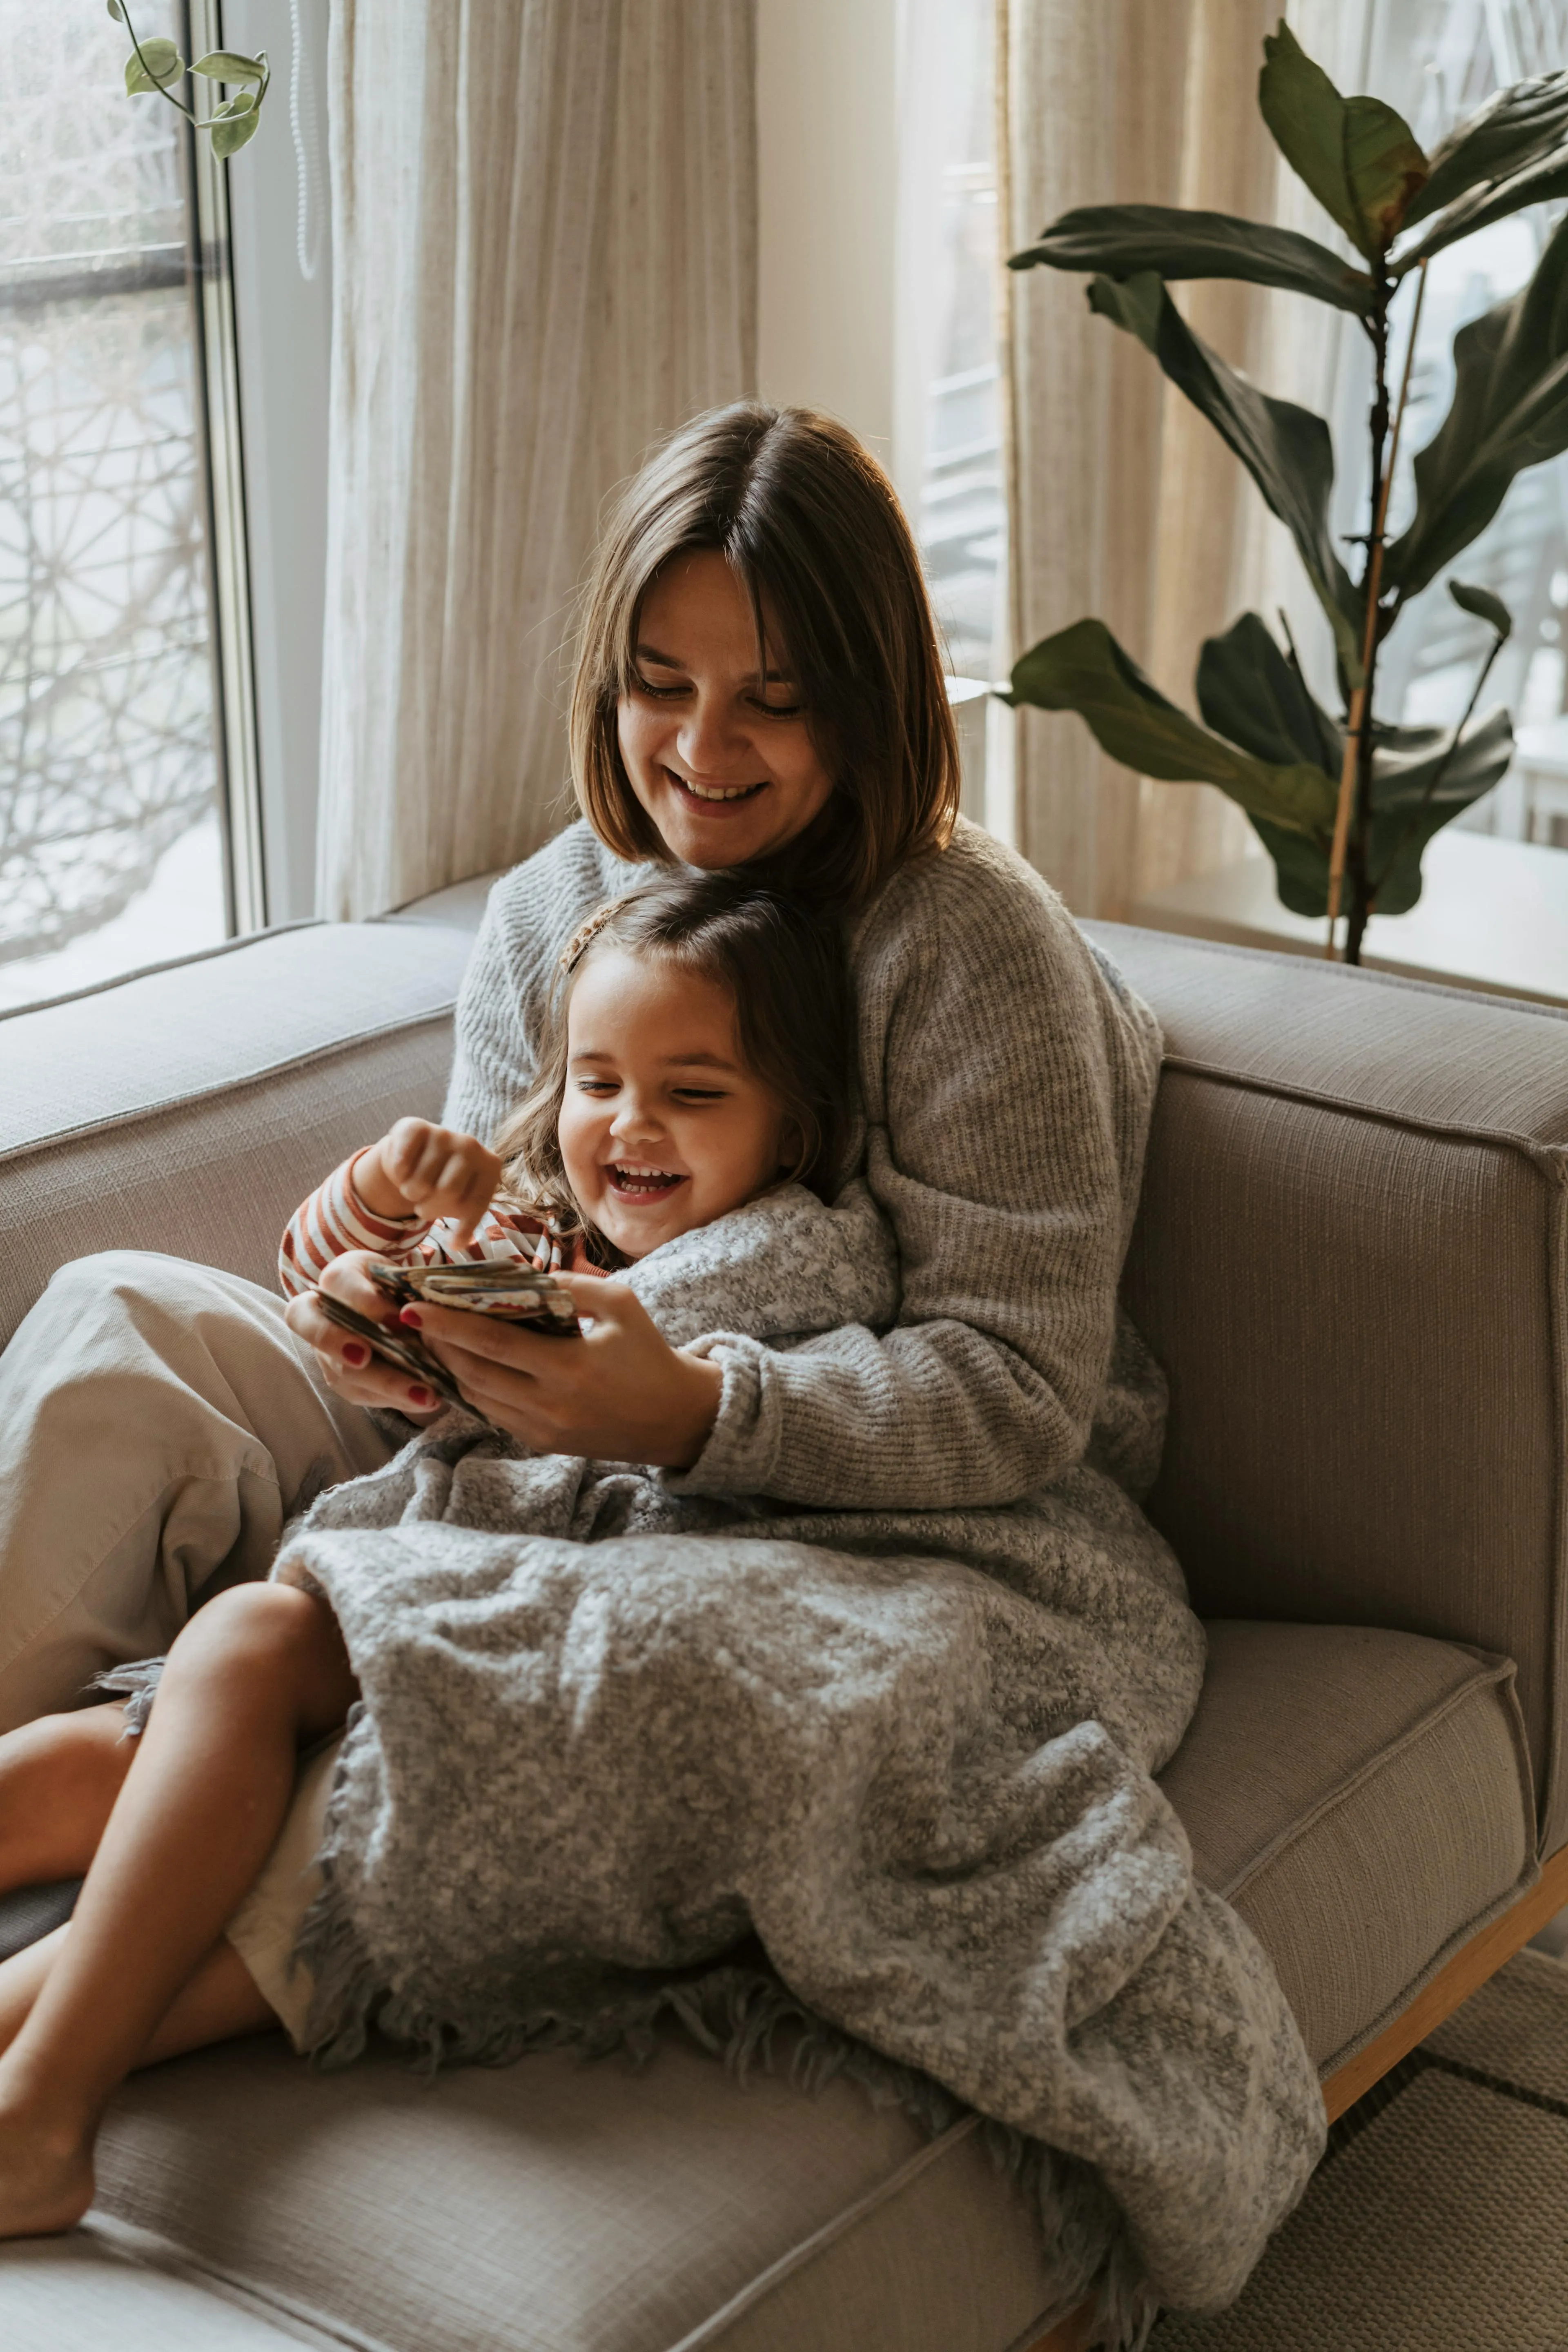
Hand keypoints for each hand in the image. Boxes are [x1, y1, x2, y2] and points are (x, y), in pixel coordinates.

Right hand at [284, 1250, 443, 1418]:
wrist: (398, 1309)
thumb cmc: (401, 1287)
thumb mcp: (406, 1280)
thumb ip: (408, 1294)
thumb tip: (416, 1320)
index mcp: (340, 1277)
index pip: (339, 1283)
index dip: (364, 1301)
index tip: (398, 1319)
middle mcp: (321, 1313)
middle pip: (319, 1331)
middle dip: (340, 1344)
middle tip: (365, 1357)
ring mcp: (325, 1350)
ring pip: (341, 1370)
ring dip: (382, 1384)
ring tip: (423, 1394)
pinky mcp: (339, 1377)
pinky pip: (357, 1392)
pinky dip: (390, 1398)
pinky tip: (421, 1400)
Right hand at [355, 1118, 502, 1243]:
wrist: (416, 1154)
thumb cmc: (445, 1182)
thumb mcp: (463, 1200)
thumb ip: (466, 1220)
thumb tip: (458, 1243)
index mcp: (490, 1166)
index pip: (474, 1205)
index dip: (461, 1228)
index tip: (454, 1242)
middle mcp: (471, 1145)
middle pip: (446, 1192)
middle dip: (429, 1208)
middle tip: (424, 1205)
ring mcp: (444, 1133)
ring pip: (420, 1182)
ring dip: (410, 1192)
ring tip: (414, 1187)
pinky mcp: (416, 1127)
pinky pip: (402, 1163)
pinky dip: (398, 1174)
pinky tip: (403, 1170)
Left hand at [404, 1272, 723, 1466]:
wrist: (676, 1417)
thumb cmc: (649, 1353)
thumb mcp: (620, 1303)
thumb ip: (570, 1286)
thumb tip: (519, 1276)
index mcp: (569, 1367)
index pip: (491, 1343)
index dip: (447, 1325)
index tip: (413, 1307)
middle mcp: (549, 1405)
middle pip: (473, 1374)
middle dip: (438, 1346)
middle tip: (414, 1319)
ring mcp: (543, 1430)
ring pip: (477, 1399)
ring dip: (450, 1369)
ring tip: (433, 1340)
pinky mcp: (542, 1444)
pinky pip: (494, 1415)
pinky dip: (473, 1390)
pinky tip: (464, 1367)